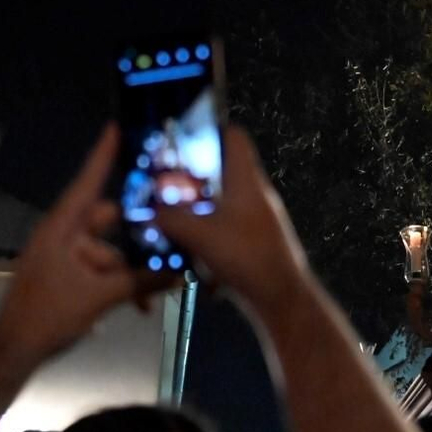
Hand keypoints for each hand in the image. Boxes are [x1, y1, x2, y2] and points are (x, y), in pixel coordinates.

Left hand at [0, 125, 166, 372]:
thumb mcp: (98, 298)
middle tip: (170, 239)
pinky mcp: (65, 281)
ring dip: (130, 275)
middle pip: (107, 224)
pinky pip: (99, 274)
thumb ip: (139, 283)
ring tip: (153, 300)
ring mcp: (62, 260)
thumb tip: (179, 273)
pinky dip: (117, 287)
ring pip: (108, 256)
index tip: (116, 127)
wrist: (13, 354)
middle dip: (137, 238)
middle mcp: (61, 237)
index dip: (102, 156)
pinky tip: (136, 310)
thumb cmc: (48, 316)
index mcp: (61, 229)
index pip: (87, 184)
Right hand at [155, 126, 308, 313]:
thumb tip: (149, 211)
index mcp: (246, 181)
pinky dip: (203, 233)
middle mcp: (252, 195)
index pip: (234, 137)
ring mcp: (253, 219)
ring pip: (218, 201)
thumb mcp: (201, 236)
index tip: (180, 141)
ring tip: (168, 219)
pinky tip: (186, 249)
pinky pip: (222, 227)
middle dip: (189, 179)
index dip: (208, 131)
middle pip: (219, 171)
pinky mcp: (250, 242)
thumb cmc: (250, 260)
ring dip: (193, 209)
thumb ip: (171, 219)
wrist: (282, 299)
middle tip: (163, 188)